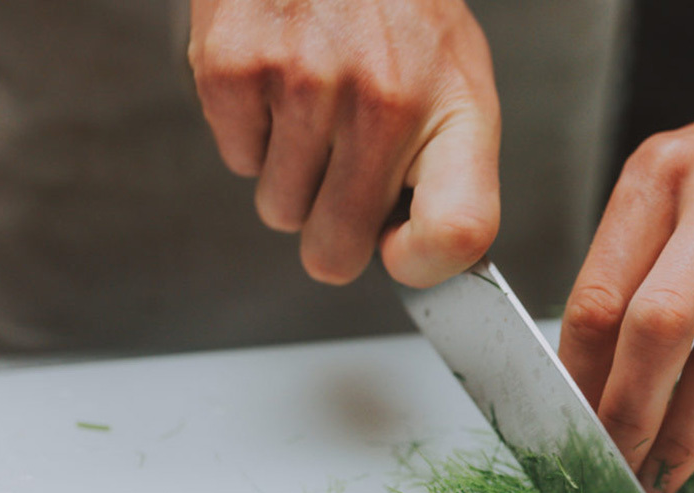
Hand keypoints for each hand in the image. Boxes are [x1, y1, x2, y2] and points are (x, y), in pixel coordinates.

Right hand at [189, 0, 499, 286]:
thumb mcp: (460, 87)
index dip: (423, 267)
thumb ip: (453, 180)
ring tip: (319, 106)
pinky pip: (238, 161)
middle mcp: (383, 102)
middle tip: (347, 171)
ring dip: (294, 176)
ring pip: (280, 212)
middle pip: (336, 252)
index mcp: (453, 112)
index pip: (457, 233)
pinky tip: (283, 82)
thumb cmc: (404, 16)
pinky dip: (255, 134)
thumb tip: (421, 266)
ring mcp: (304, 85)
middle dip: (335, 230)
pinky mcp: (234, 69)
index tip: (402, 251)